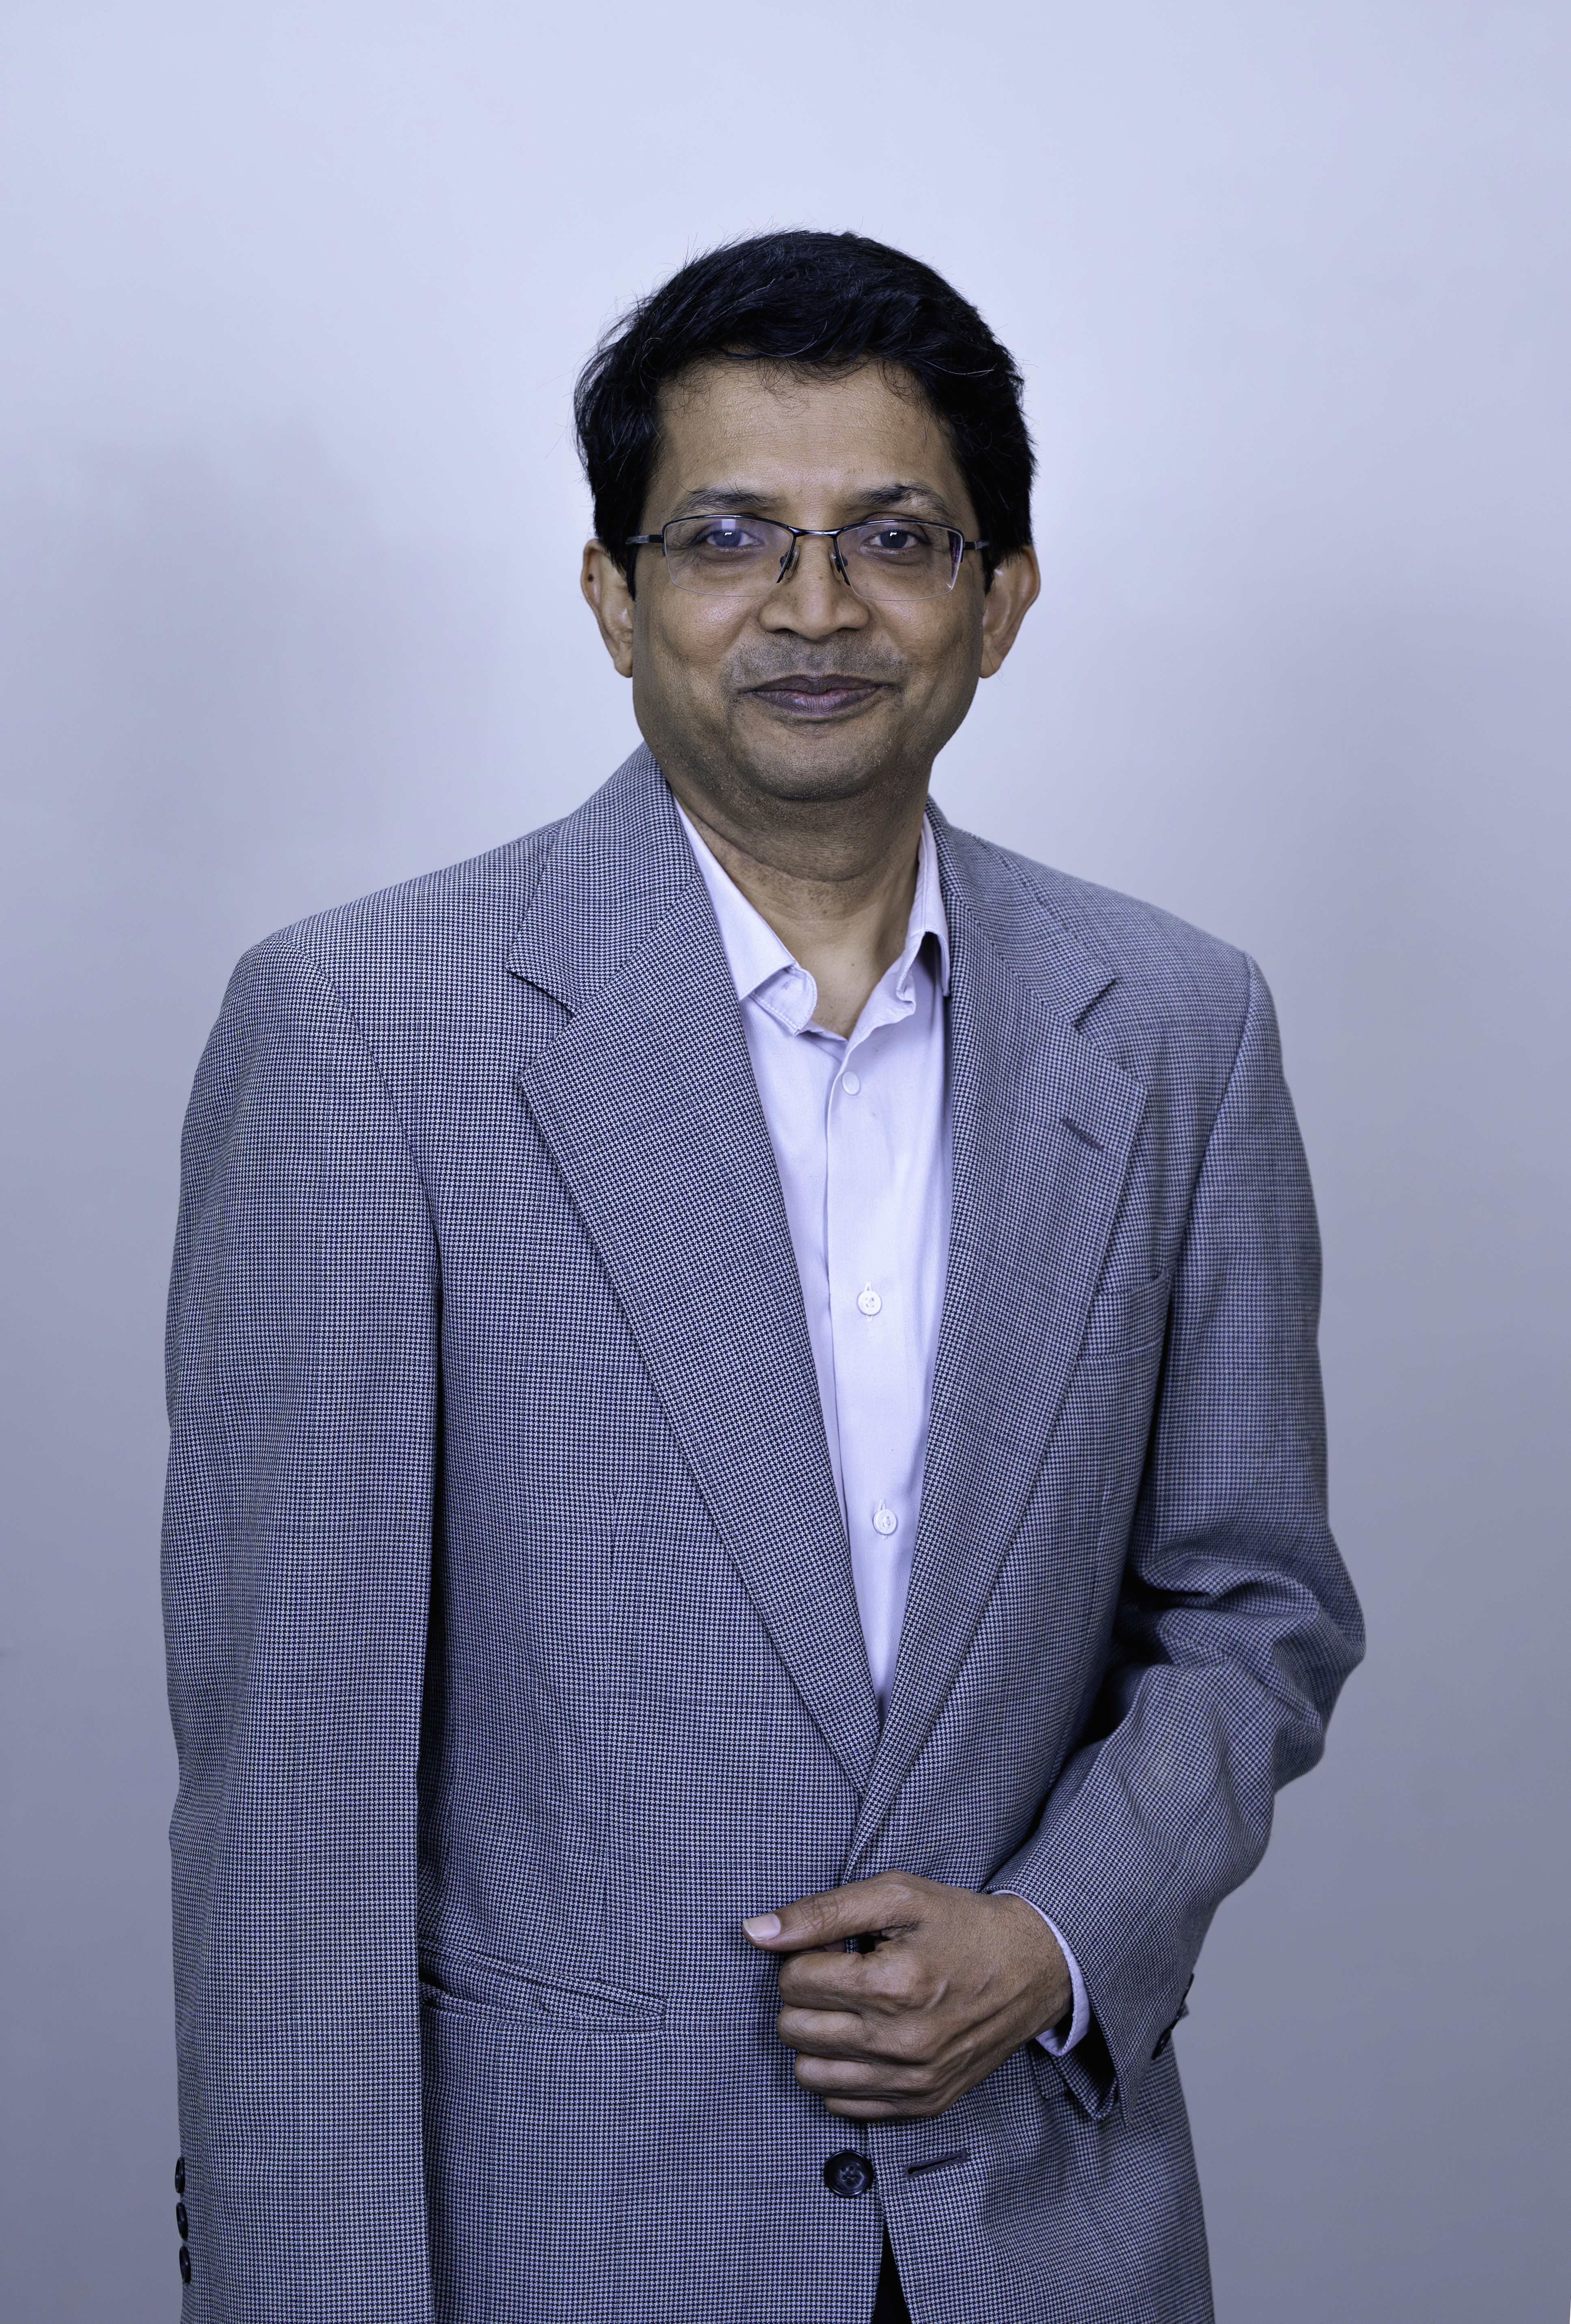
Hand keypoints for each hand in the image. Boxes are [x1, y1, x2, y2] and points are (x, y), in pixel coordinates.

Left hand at [743, 1873, 1070, 2119]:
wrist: (1031, 1969)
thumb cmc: (960, 1925)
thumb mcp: (896, 1896)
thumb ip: (821, 1912)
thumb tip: (754, 1931)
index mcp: (893, 1984)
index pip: (794, 1980)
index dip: (805, 1957)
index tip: (836, 1949)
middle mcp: (901, 2042)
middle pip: (794, 2028)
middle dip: (805, 1996)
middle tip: (840, 1976)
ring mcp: (913, 2081)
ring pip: (808, 2073)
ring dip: (816, 2037)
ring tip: (849, 2009)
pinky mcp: (923, 2104)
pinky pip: (842, 2104)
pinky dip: (841, 2072)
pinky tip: (866, 2041)